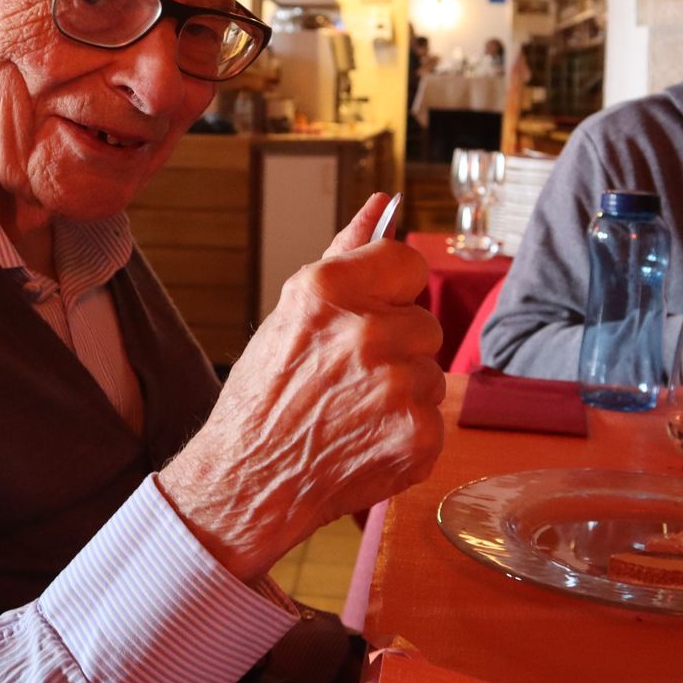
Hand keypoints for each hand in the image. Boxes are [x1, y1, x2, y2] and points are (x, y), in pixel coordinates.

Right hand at [158, 194, 445, 580]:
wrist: (248, 480)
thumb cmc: (265, 392)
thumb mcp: (292, 310)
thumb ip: (345, 253)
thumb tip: (383, 203)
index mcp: (330, 290)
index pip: (408, 263)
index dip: (391, 291)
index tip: (371, 313)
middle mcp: (368, 333)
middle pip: (424, 322)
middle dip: (396, 345)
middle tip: (348, 375)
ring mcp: (398, 387)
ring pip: (430, 372)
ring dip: (402, 389)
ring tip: (352, 410)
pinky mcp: (419, 435)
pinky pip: (433, 416)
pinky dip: (406, 430)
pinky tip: (365, 439)